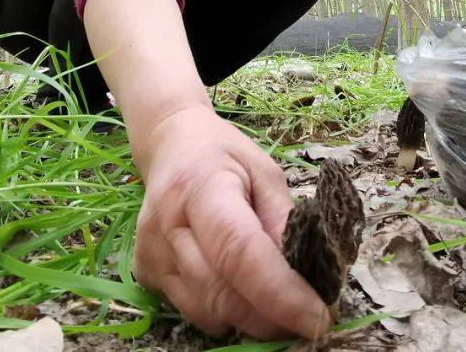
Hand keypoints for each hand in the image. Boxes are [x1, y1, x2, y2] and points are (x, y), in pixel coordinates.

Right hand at [132, 105, 330, 339]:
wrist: (171, 146)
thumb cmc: (224, 155)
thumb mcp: (265, 171)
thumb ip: (284, 220)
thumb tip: (308, 275)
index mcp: (199, 187)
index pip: (239, 252)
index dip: (281, 293)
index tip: (319, 317)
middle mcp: (166, 227)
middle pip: (223, 294)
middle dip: (274, 316)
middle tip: (311, 312)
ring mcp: (150, 255)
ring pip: (210, 314)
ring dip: (252, 317)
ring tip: (276, 292)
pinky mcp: (146, 276)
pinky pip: (196, 313)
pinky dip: (227, 311)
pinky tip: (238, 284)